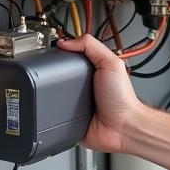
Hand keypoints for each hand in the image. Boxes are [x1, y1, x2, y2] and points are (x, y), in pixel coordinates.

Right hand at [56, 34, 143, 152]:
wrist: (121, 127)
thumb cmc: (122, 99)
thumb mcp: (111, 63)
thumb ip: (92, 47)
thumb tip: (68, 42)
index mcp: (94, 68)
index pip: (75, 53)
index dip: (65, 49)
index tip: (54, 46)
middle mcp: (84, 84)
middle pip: (61, 72)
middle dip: (54, 71)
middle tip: (48, 68)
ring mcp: (76, 101)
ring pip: (54, 92)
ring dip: (51, 91)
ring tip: (49, 87)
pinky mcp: (69, 117)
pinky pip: (54, 111)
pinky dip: (51, 108)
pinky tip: (53, 104)